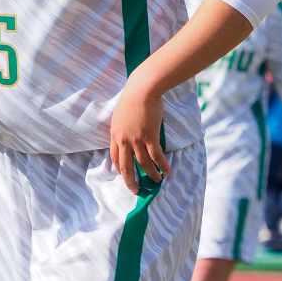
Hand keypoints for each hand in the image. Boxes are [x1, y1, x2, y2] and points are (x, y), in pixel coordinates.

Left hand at [109, 80, 169, 194]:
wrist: (141, 90)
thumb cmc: (132, 99)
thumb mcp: (121, 116)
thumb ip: (123, 129)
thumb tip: (129, 136)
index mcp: (115, 135)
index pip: (115, 158)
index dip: (120, 169)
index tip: (124, 176)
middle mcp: (124, 140)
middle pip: (126, 167)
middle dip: (131, 181)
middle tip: (136, 191)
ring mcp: (136, 140)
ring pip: (143, 164)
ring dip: (151, 175)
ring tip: (157, 181)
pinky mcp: (150, 137)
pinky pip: (156, 156)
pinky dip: (162, 166)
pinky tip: (166, 171)